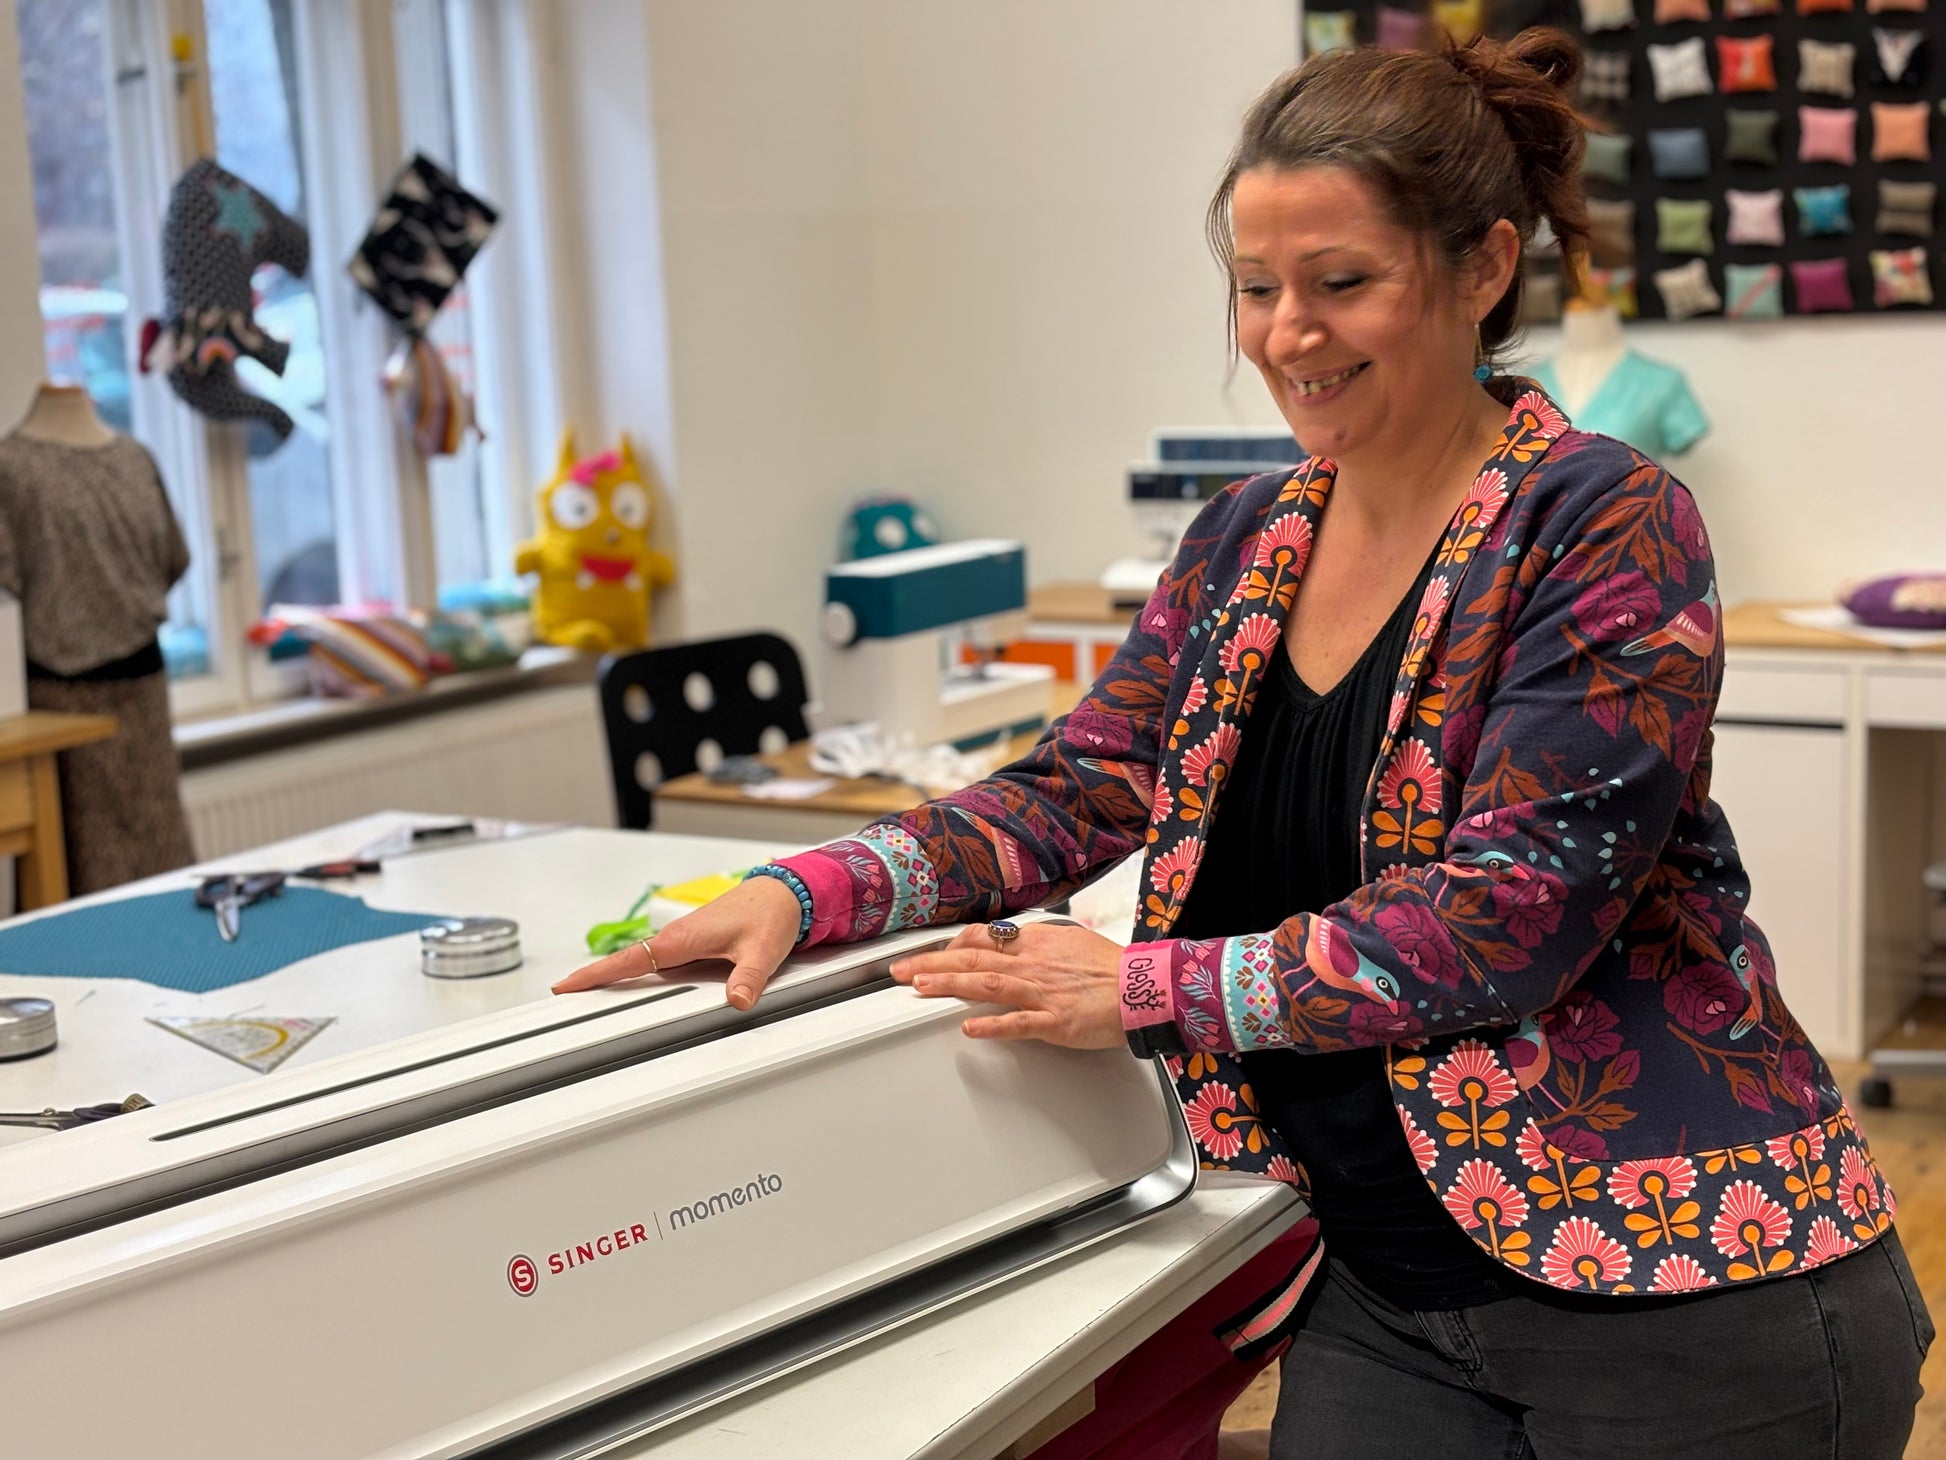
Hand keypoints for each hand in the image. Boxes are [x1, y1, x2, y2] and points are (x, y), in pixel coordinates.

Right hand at [550, 875, 801, 1009]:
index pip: (629, 960)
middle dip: (594, 981)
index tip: (565, 987)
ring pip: (643, 965)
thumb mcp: (763, 951)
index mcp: (683, 939)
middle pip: (627, 965)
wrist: (785, 892)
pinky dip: (642, 975)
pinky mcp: (693, 945)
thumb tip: (736, 1001)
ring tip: (588, 1002)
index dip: (596, 974)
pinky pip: (661, 964)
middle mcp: (677, 940)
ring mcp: (683, 942)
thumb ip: (749, 978)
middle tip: (563, 1002)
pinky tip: (636, 992)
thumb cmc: (770, 914)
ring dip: (616, 979)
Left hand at [890, 920, 1124, 1048]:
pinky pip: (1019, 1022)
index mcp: (1035, 943)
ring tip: (919, 988)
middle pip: (974, 958)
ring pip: (987, 984)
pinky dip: (992, 1024)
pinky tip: (969, 1028)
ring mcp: (1042, 992)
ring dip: (950, 985)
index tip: (929, 956)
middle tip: (899, 971)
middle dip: (932, 964)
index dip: (949, 948)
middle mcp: (1033, 963)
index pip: (982, 939)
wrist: (1144, 988)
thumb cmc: (1112, 968)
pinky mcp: (1055, 1021)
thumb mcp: (1068, 942)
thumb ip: (1036, 945)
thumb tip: (1011, 945)